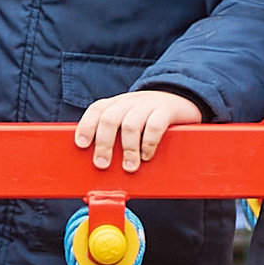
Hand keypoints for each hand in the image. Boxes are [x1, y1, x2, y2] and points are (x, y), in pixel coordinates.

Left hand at [74, 89, 203, 171]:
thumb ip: (115, 133)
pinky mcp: (166, 110)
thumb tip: (99, 160)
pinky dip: (148, 143)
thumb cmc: (150, 115)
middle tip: (102, 164)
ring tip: (129, 166)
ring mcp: (148, 104)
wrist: (182, 98)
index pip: (96, 110)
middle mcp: (129, 102)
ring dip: (128, 149)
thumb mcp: (130, 118)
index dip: (86, 126)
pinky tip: (147, 155)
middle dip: (104, 144)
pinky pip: (155, 126)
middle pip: (110, 119)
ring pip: (130, 124)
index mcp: (117, 104)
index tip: (81, 144)